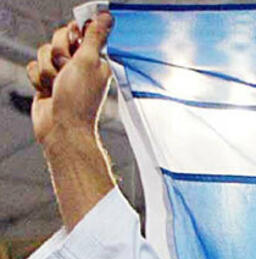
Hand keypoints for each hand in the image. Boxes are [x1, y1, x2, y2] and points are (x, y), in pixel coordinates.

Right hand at [26, 12, 113, 146]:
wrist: (61, 128)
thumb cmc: (79, 100)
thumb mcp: (89, 62)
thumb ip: (95, 36)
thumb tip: (106, 17)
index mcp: (95, 58)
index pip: (81, 30)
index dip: (74, 35)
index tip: (75, 45)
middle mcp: (79, 64)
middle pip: (59, 38)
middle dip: (59, 53)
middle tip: (66, 69)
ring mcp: (62, 73)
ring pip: (43, 52)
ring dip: (48, 69)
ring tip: (57, 85)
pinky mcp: (46, 81)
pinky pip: (33, 66)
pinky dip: (37, 78)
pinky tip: (47, 91)